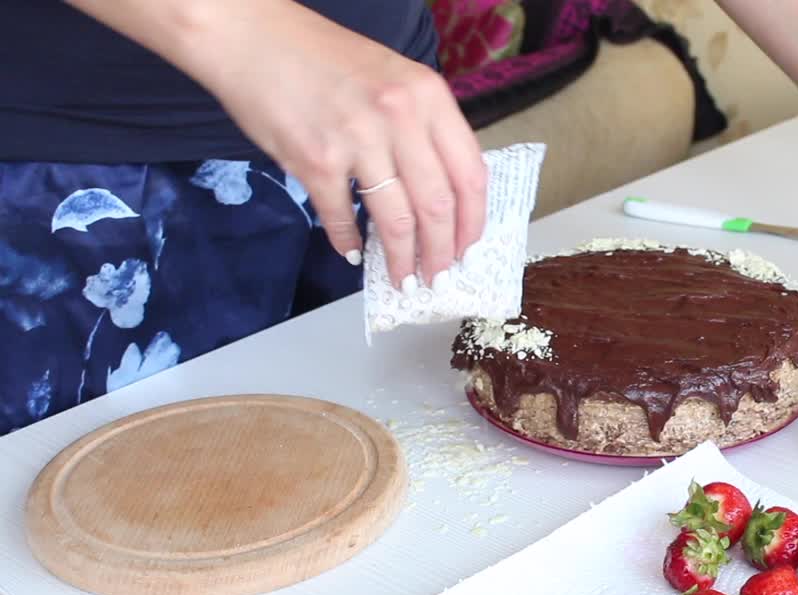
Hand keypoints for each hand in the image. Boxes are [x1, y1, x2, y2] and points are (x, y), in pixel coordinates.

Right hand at [195, 2, 487, 289]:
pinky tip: (351, 252)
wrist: (250, 36)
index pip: (469, 173)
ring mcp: (358, 140)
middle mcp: (400, 116)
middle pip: (437, 205)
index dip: (472, 221)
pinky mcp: (315, 160)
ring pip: (397, 221)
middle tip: (439, 276)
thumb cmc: (320, 56)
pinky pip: (341, 218)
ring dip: (402, 260)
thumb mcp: (392, 76)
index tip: (469, 248)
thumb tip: (440, 191)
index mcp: (428, 95)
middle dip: (442, 252)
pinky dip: (348, 242)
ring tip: (404, 279)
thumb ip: (421, 126)